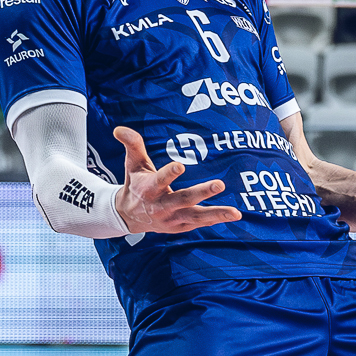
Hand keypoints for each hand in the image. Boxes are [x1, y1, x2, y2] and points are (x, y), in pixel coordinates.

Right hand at [113, 126, 242, 233]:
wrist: (129, 216)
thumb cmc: (136, 184)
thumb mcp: (133, 164)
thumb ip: (132, 145)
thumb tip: (119, 129)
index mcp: (149, 189)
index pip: (160, 180)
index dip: (170, 173)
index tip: (180, 165)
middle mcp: (162, 205)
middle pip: (183, 199)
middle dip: (201, 193)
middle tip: (219, 184)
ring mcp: (173, 218)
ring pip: (196, 216)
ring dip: (216, 214)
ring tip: (235, 212)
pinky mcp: (181, 226)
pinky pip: (200, 223)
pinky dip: (216, 220)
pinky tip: (233, 215)